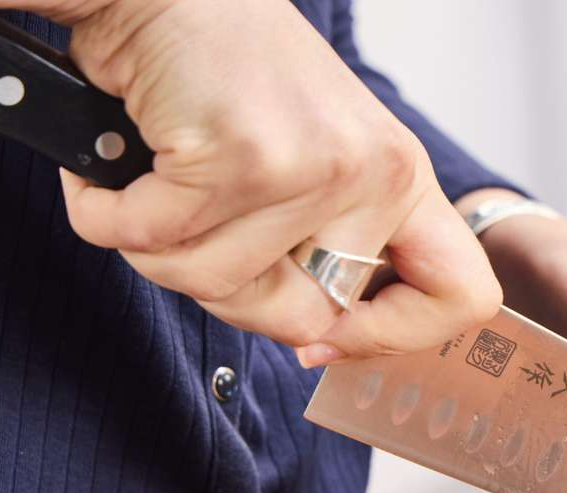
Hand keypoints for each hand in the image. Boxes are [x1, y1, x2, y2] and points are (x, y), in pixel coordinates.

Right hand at [0, 0, 499, 361]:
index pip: (463, 297)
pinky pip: (153, 241)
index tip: (329, 337)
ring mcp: (314, 168)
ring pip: (215, 287)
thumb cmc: (226, 75)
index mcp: (402, 179)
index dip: (394, 336)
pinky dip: (103, 212)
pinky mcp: (241, 160)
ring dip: (154, 245)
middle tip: (196, 224)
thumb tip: (317, 344)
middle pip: (305, 322)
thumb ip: (328, 247)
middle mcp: (375, 175)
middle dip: (227, 292)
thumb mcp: (314, 161)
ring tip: (152, 180)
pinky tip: (108, 168)